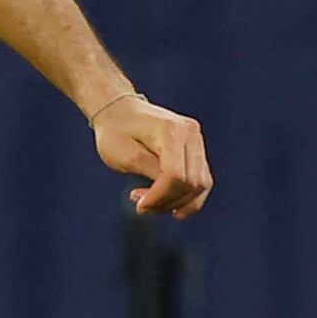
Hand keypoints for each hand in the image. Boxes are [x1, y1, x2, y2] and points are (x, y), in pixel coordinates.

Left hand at [89, 89, 211, 216]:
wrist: (119, 111)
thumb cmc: (115, 132)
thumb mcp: (125, 155)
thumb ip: (150, 171)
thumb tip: (169, 192)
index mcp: (171, 131)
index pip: (175, 175)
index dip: (159, 197)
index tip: (139, 206)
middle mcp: (190, 133)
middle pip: (191, 182)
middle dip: (167, 202)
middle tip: (141, 205)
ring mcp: (196, 139)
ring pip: (200, 184)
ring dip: (177, 202)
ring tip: (150, 203)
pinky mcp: (196, 148)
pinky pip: (200, 179)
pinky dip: (185, 195)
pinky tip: (166, 203)